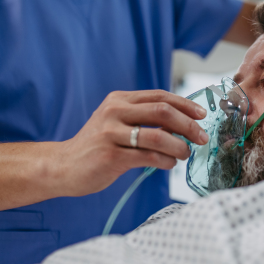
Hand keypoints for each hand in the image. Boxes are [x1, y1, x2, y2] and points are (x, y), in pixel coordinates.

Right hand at [54, 90, 208, 196]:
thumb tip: (183, 124)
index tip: (201, 115)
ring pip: (158, 135)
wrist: (63, 166)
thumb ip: (145, 119)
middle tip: (201, 137)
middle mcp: (114, 111)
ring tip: (185, 154)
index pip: (160, 96)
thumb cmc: (98, 145)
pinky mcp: (110, 155)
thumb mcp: (118, 123)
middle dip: (188, 125)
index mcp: (119, 100)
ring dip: (179, 146)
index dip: (185, 104)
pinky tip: (168, 164)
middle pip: (162, 111)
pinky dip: (165, 160)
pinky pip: (148, 156)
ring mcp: (110, 133)